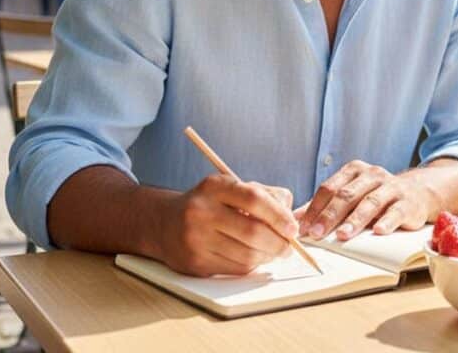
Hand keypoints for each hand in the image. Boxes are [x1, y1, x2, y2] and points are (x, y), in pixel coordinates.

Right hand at [152, 174, 297, 276]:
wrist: (164, 223)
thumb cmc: (208, 204)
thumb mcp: (230, 188)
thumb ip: (264, 194)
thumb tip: (290, 217)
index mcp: (213, 187)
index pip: (253, 199)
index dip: (279, 215)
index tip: (293, 227)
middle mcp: (201, 212)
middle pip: (253, 232)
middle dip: (278, 242)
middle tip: (288, 246)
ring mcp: (195, 239)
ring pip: (246, 255)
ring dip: (267, 256)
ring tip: (273, 251)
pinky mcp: (195, 263)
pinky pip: (235, 269)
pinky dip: (251, 265)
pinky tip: (253, 257)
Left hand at [298, 160, 433, 241]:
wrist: (419, 191)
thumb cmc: (378, 195)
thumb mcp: (352, 195)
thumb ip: (325, 205)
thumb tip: (296, 218)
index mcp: (354, 171)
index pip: (329, 188)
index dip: (315, 208)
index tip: (303, 228)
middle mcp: (372, 175)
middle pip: (347, 195)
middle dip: (330, 215)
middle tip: (317, 233)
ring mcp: (391, 187)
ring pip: (370, 202)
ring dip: (355, 220)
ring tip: (343, 235)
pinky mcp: (408, 202)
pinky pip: (396, 212)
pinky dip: (386, 221)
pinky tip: (378, 231)